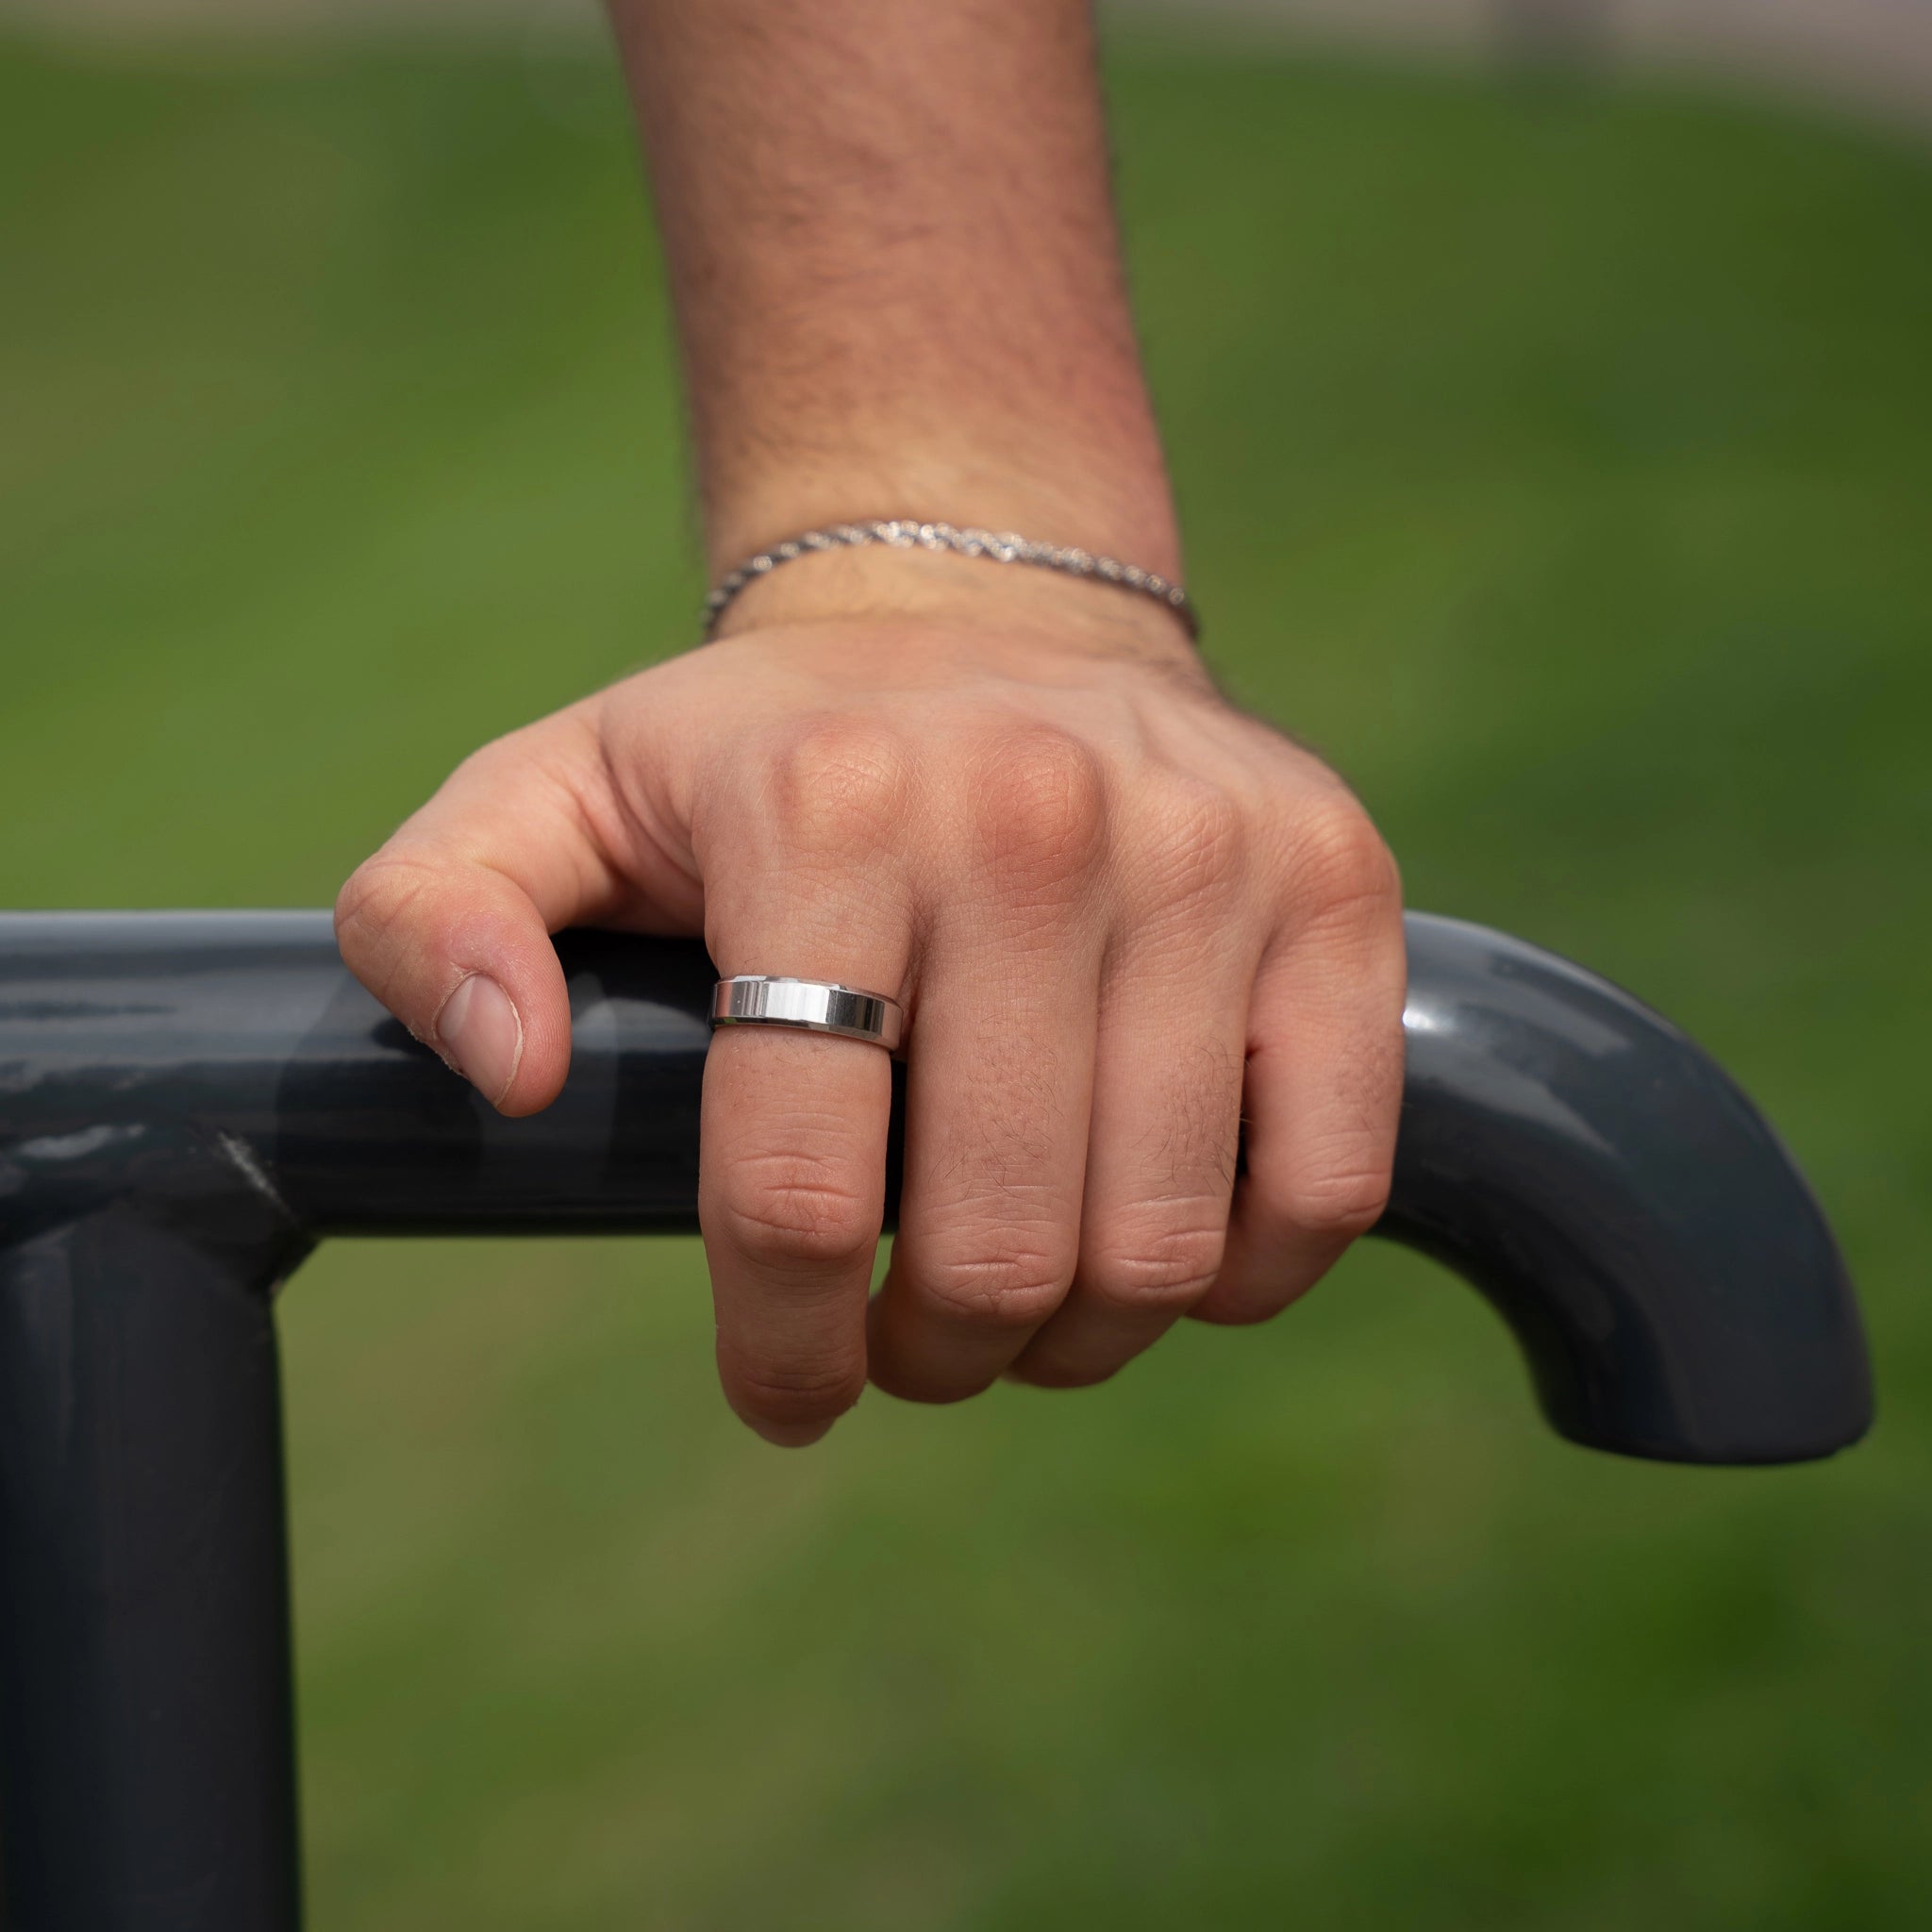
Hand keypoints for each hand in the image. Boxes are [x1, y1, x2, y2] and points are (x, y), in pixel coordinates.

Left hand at [335, 577, 1405, 1443]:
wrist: (987, 611)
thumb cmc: (763, 757)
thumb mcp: (550, 799)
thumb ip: (437, 918)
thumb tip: (511, 1079)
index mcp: (824, 810)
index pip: (792, 1185)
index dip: (782, 1346)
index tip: (789, 1391)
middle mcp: (1036, 812)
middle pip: (995, 1243)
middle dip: (935, 1352)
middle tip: (907, 1337)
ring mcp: (1212, 846)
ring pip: (1159, 1242)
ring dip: (1075, 1335)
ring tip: (1018, 1296)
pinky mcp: (1338, 883)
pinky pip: (1327, 1181)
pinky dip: (1237, 1272)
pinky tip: (1159, 1237)